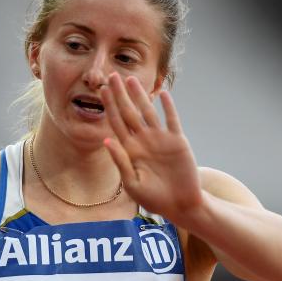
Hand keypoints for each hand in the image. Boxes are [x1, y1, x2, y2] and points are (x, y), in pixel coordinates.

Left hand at [101, 73, 202, 223]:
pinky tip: (163, 94)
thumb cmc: (154, 198)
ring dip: (140, 96)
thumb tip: (106, 140)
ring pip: (148, 112)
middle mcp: (143, 140)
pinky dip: (168, 107)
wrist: (180, 205)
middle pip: (129, 112)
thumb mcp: (132, 183)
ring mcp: (160, 139)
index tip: (101, 90)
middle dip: (120, 94)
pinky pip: (172, 120)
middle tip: (111, 75)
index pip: (116, 123)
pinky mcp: (177, 141)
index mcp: (130, 150)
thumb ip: (120, 161)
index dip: (109, 106)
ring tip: (131, 79)